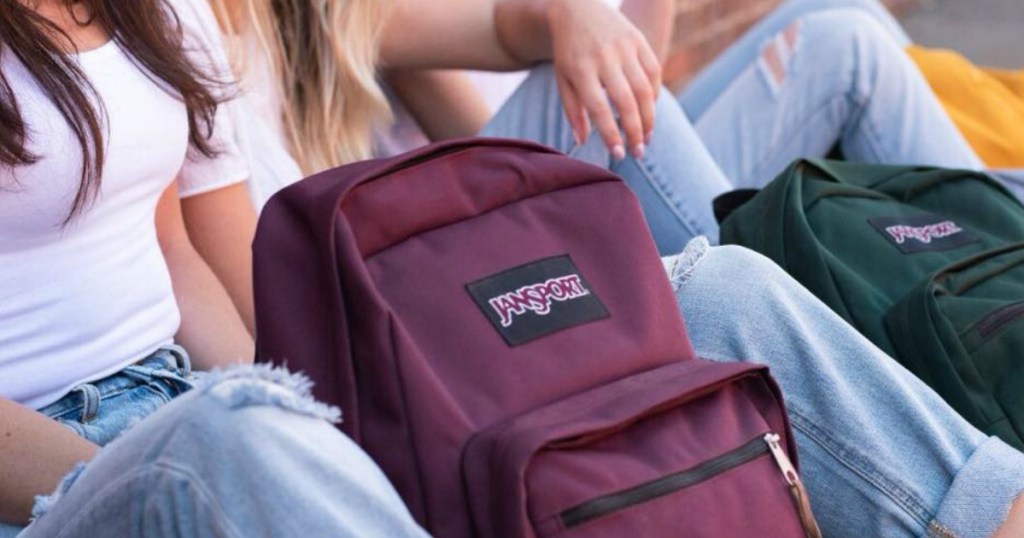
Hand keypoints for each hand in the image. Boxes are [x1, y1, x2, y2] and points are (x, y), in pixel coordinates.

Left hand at [546, 0, 661, 158]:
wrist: (576, 8)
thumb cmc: (568, 52)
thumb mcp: (563, 79)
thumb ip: (573, 111)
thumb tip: (583, 142)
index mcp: (581, 69)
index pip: (599, 109)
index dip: (610, 134)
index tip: (618, 155)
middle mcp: (604, 57)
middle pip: (626, 102)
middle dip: (635, 132)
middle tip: (638, 153)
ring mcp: (624, 47)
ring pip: (644, 89)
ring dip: (649, 118)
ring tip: (646, 138)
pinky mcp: (638, 40)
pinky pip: (653, 72)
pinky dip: (654, 95)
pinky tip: (649, 111)